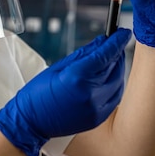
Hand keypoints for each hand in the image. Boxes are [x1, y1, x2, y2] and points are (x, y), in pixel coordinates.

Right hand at [0, 29, 131, 155]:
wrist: (31, 122)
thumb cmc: (38, 92)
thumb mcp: (58, 67)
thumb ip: (83, 54)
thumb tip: (101, 41)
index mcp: (77, 77)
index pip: (105, 54)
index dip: (117, 41)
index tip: (123, 33)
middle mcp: (90, 93)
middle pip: (114, 67)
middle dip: (116, 54)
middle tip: (114, 44)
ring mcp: (96, 108)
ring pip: (118, 82)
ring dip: (116, 69)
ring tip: (109, 61)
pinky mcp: (98, 118)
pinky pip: (114, 97)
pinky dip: (114, 84)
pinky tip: (108, 78)